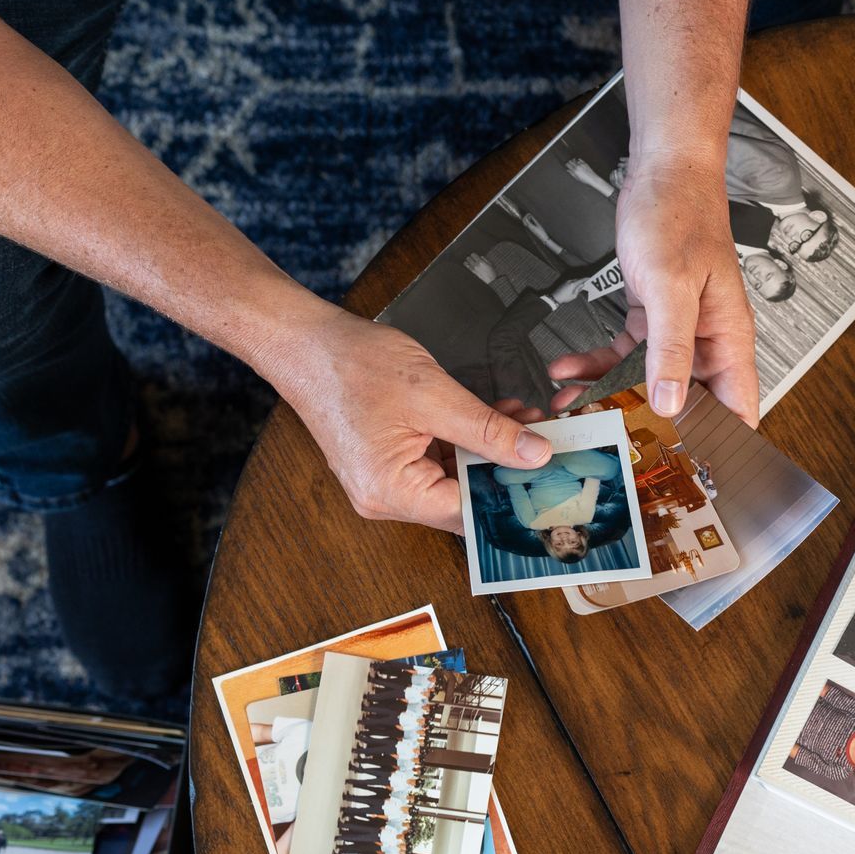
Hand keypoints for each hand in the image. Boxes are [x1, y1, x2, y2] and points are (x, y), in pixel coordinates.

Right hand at [258, 301, 550, 533]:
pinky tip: (497, 417)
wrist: (302, 342)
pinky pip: (439, 462)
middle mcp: (385, 497)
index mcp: (391, 491)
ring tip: (526, 421)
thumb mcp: (432, 394)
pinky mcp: (388, 462)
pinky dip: (468, 442)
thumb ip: (488, 429)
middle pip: (463, 498)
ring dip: (490, 451)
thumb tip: (535, 455)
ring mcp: (385, 481)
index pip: (468, 512)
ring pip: (455, 478)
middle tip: (548, 443)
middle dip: (506, 469)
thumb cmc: (350, 364)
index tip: (551, 479)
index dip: (512, 494)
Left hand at [462, 253, 495, 284]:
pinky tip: (469, 267)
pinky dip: (467, 267)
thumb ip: (485, 259)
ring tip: (470, 263)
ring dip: (467, 262)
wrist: (491, 282)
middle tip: (472, 260)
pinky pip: (466, 269)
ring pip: (465, 263)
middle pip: (468, 258)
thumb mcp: (490, 265)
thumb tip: (480, 257)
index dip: (474, 255)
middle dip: (470, 258)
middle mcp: (475, 266)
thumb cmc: (492, 274)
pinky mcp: (471, 274)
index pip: (473, 254)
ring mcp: (472, 270)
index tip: (475, 256)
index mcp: (480, 262)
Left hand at [545, 156, 758, 424]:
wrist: (663, 171)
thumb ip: (671, 349)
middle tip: (613, 449)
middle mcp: (706, 343)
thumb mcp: (672, 287)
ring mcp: (678, 333)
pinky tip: (567, 372)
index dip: (720, 446)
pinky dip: (596, 366)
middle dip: (650, 428)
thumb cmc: (681, 215)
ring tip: (573, 411)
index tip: (691, 473)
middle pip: (686, 405)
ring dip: (610, 399)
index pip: (737, 410)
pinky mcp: (651, 320)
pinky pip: (624, 357)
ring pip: (646, 384)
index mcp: (728, 341)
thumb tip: (672, 403)